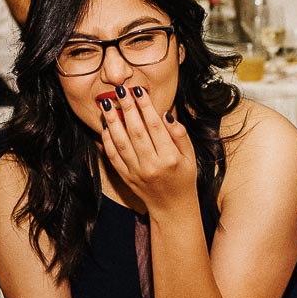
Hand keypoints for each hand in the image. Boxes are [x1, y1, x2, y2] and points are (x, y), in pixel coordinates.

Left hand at [99, 86, 197, 212]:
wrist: (172, 207)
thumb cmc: (183, 178)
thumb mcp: (190, 156)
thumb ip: (179, 134)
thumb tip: (165, 114)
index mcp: (170, 158)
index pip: (155, 126)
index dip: (145, 106)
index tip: (138, 90)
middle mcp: (151, 165)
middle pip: (136, 131)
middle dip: (127, 108)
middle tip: (120, 90)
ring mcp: (136, 172)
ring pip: (121, 142)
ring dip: (112, 121)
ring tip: (107, 104)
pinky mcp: (126, 177)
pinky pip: (113, 156)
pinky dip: (107, 140)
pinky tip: (106, 126)